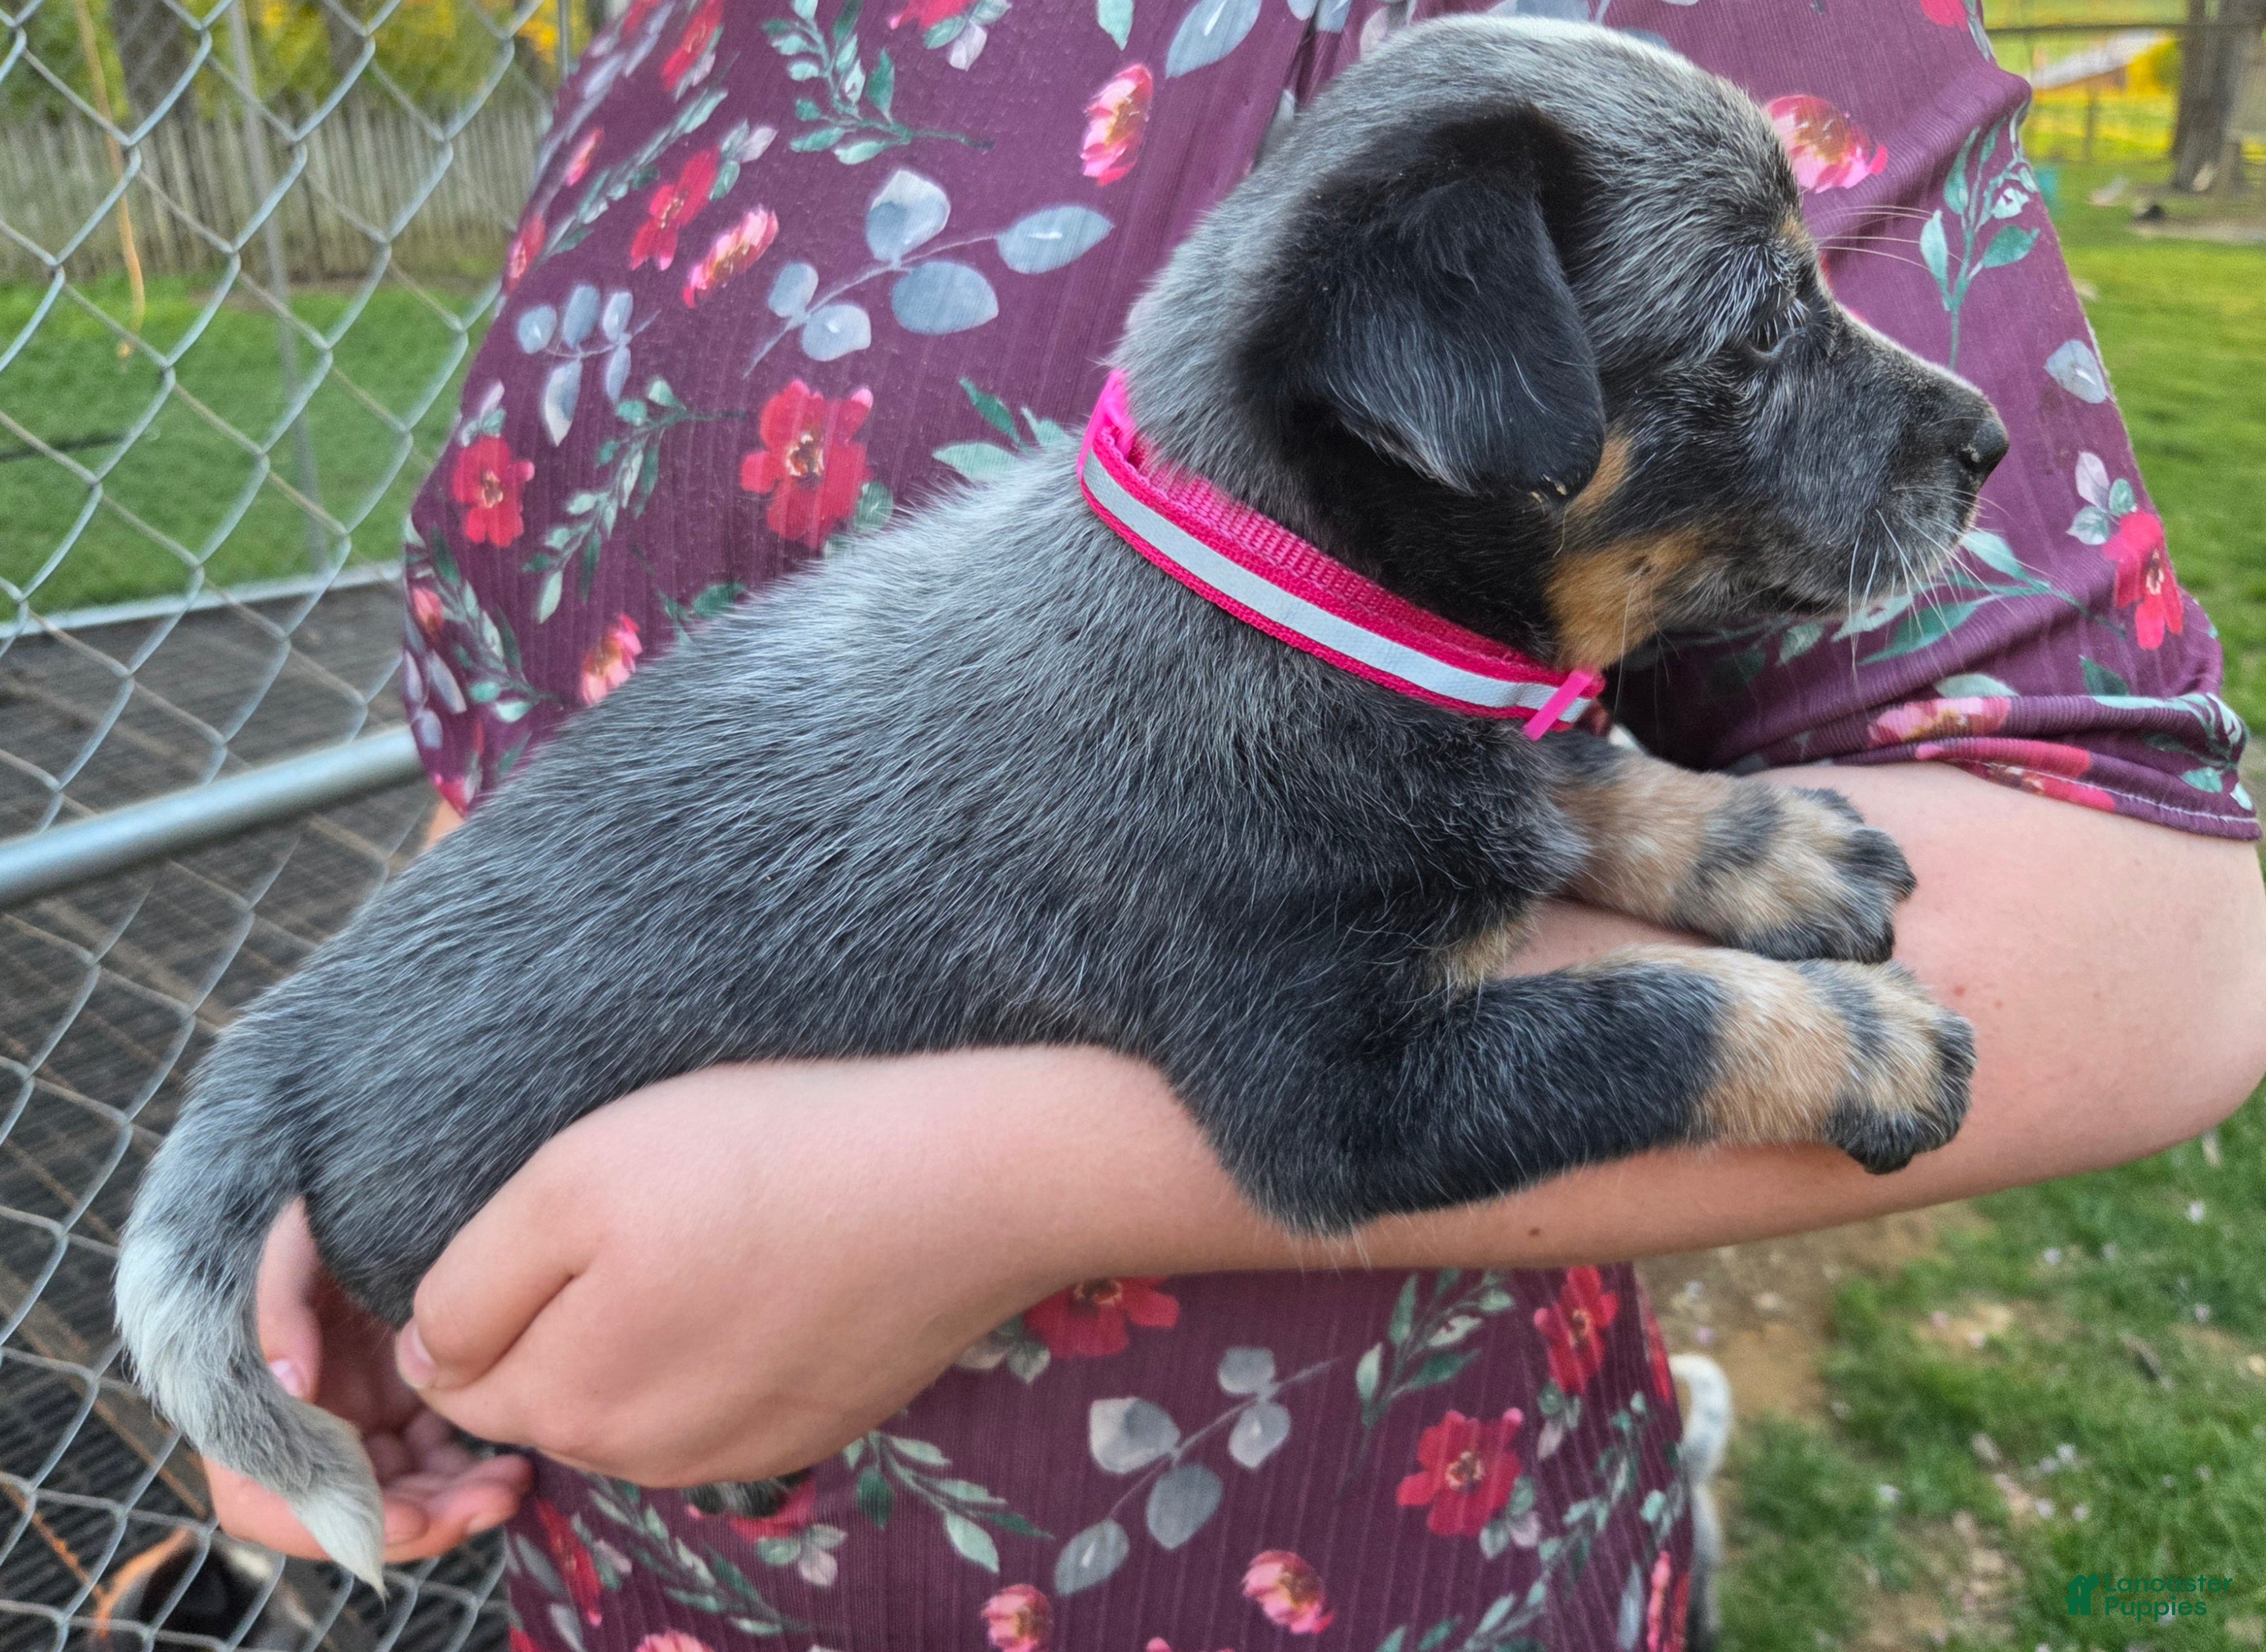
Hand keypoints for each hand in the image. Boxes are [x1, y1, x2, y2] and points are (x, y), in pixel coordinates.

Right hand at [206, 1201, 531, 1562]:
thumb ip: (277, 1299)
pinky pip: (435, 1457)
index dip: (328, 1524)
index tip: (405, 1521)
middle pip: (348, 1507)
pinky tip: (516, 1462)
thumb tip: (291, 1381)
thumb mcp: (294, 1236)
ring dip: (452, 1502)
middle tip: (489, 1501)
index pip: (266, 1497)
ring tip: (513, 1484)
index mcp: (252, 1396)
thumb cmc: (321, 1205)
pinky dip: (469, 1470)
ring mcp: (358, 1411)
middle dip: (418, 1518)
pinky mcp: (409, 1396)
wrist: (380, 1169)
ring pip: (400, 1492)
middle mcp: (302, 1417)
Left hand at [395, 1050, 1220, 1486]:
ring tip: (715, 1222)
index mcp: (572, 1403)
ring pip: (643, 1390)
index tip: (546, 1214)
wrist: (964, 1181)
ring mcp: (747, 1452)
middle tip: (638, 1203)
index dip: (478, 1289)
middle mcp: (649, 1459)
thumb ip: (470, 1286)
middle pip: (553, 1387)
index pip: (456, 1376)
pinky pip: (731, 1389)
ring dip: (649, 1322)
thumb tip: (426, 1358)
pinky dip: (734, 1333)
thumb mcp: (570, 1182)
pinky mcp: (822, 1423)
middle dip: (563, 1310)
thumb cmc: (762, 1157)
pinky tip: (781, 1257)